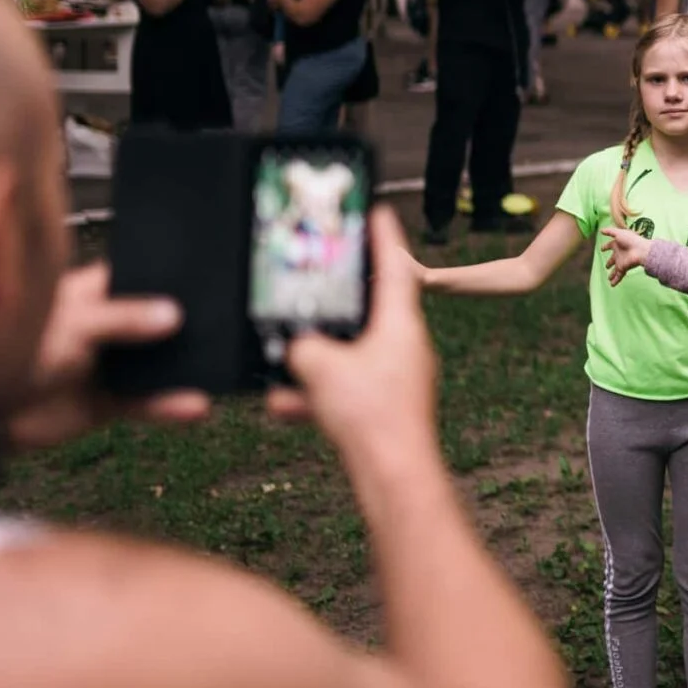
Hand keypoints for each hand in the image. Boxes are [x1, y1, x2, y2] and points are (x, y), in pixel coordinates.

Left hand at [5, 264, 211, 449]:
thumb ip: (123, 319)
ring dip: (184, 366)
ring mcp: (106, 365)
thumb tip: (174, 314)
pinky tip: (197, 405)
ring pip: (155, 363)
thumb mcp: (75, 325)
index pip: (136, 275)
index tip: (206, 271)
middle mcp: (104, 327)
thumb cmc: (11, 352)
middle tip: (228, 320)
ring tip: (221, 365)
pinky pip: (147, 401)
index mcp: (91, 294)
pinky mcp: (107, 402)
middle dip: (187, 322)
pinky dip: (170, 405)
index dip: (166, 273)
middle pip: (154, 320)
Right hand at [272, 212, 439, 466]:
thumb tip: (296, 348)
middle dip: (338, 299)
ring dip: (316, 357)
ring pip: (351, 353)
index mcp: (402, 325)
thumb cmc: (372, 417)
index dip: (383, 236)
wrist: (392, 476)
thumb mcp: (321, 368)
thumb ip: (302, 347)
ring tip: (282, 357)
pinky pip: (344, 389)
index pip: (395, 266)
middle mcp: (405, 347)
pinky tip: (282, 406)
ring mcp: (397, 378)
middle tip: (316, 279)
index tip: (376, 211)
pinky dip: (315, 394)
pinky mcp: (384, 408)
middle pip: (370, 309)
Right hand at [601, 225, 652, 286]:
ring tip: (608, 278)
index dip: (606, 246)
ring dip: (612, 274)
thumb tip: (600, 230)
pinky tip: (611, 285)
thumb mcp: (619, 233)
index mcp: (618, 244)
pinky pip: (618, 276)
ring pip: (615, 269)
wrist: (641, 250)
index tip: (602, 248)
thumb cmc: (631, 240)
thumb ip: (609, 231)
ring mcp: (621, 262)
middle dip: (610, 262)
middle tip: (606, 266)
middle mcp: (619, 253)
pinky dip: (615, 280)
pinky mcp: (623, 268)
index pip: (610, 245)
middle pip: (613, 259)